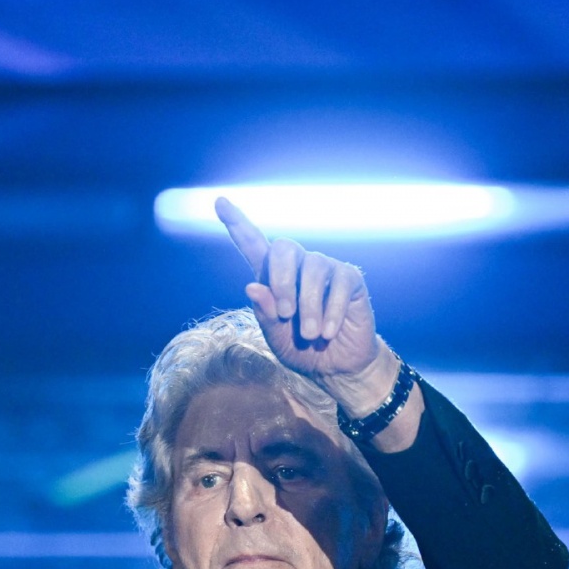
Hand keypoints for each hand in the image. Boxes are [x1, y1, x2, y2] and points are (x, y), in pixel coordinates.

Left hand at [216, 197, 422, 450]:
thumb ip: (264, 315)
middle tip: (284, 314)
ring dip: (308, 305)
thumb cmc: (301, 349)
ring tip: (309, 334)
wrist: (336, 366)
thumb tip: (252, 286)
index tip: (219, 201)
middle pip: (283, 248)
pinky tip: (327, 332)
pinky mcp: (349, 277)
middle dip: (281, 280)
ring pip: (313, 268)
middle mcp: (298, 266)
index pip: (252, 244)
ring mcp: (325, 268)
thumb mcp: (276, 338)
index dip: (236, 223)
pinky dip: (330, 311)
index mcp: (272, 278)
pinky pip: (339, 283)